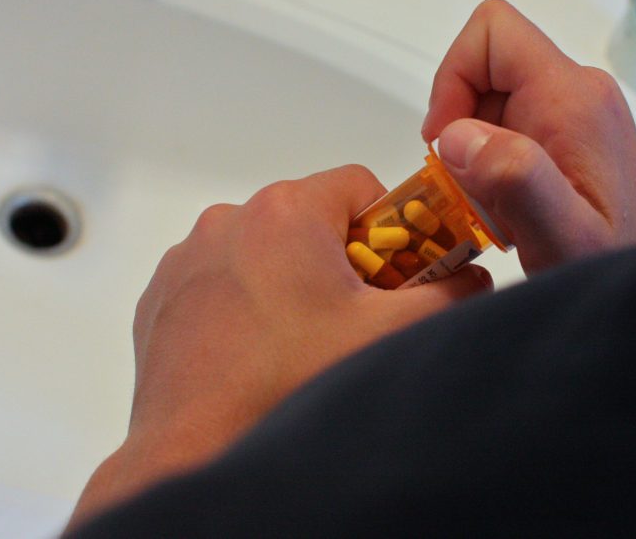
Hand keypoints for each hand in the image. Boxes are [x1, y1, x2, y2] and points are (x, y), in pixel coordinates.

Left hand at [66, 165, 489, 531]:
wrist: (195, 448)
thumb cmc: (285, 384)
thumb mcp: (391, 332)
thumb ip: (450, 293)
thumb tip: (472, 279)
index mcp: (285, 211)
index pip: (360, 187)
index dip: (391, 229)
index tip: (398, 274)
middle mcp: (228, 220)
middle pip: (312, 220)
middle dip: (343, 262)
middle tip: (357, 318)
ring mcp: (188, 259)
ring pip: (265, 252)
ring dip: (292, 284)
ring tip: (304, 344)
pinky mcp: (163, 297)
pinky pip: (222, 281)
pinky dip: (247, 306)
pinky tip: (261, 355)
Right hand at [422, 0, 635, 274]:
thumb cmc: (615, 268)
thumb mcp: (562, 236)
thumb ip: (516, 179)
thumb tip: (457, 134)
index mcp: (573, 97)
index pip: (493, 32)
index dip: (453, 79)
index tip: (448, 147)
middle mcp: (579, 91)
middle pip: (487, 69)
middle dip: (461, 128)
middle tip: (474, 193)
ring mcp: (578, 112)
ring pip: (493, 101)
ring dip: (476, 154)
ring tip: (500, 211)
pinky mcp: (575, 136)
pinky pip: (512, 127)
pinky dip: (494, 166)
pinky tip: (512, 212)